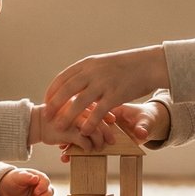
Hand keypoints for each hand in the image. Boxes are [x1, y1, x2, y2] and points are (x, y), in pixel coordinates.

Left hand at [0, 168, 53, 195]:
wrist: (6, 191)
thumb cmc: (12, 181)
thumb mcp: (17, 177)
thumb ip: (26, 176)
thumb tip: (36, 178)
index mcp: (38, 178)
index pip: (46, 182)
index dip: (43, 188)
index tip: (36, 192)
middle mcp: (42, 188)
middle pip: (50, 192)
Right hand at [28, 104, 113, 151]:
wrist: (35, 122)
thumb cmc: (55, 116)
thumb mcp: (71, 107)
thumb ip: (84, 107)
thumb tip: (102, 114)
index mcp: (80, 98)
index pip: (100, 105)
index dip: (107, 114)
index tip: (112, 122)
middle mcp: (78, 107)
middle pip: (100, 119)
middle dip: (107, 132)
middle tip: (111, 141)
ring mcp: (73, 119)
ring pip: (94, 130)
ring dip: (99, 141)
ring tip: (99, 147)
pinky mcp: (67, 131)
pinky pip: (83, 140)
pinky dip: (88, 146)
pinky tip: (87, 149)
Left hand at [44, 45, 168, 135]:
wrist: (149, 64)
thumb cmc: (126, 66)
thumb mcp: (102, 64)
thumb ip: (88, 73)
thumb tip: (72, 82)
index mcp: (88, 64)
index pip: (63, 78)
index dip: (52, 91)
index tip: (45, 102)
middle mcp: (93, 72)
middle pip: (66, 90)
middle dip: (53, 104)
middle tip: (46, 116)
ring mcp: (104, 83)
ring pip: (79, 102)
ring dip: (67, 116)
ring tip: (60, 127)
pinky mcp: (116, 95)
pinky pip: (98, 112)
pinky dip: (89, 122)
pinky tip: (84, 131)